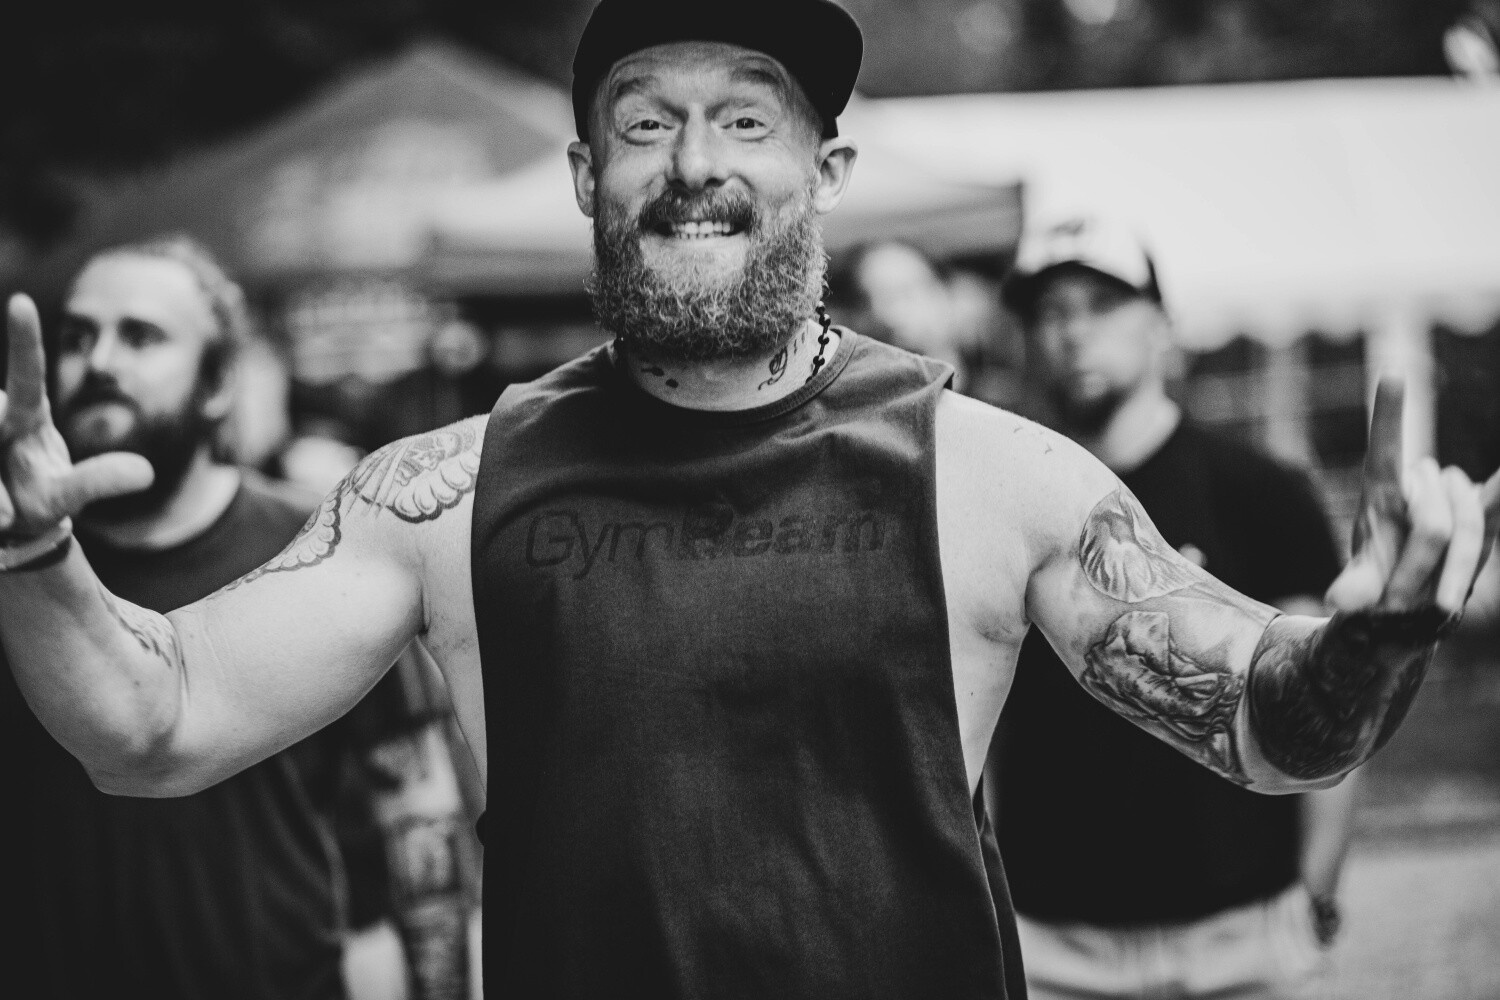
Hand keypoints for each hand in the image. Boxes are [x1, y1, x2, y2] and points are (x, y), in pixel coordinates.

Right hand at [0, 294, 152, 538]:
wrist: (5, 528)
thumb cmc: (37, 500)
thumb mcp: (66, 495)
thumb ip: (98, 482)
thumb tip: (146, 474)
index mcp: (25, 415)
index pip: (26, 374)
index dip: (26, 339)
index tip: (22, 301)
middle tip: (7, 500)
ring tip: (6, 518)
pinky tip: (0, 520)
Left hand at [1326, 378, 1499, 615]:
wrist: (1409, 603)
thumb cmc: (1377, 587)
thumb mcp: (1361, 589)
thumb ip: (1355, 590)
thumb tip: (1339, 601)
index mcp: (1380, 494)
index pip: (1384, 448)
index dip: (1389, 414)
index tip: (1394, 375)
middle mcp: (1417, 488)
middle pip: (1432, 518)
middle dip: (1420, 564)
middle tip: (1399, 599)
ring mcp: (1450, 500)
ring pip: (1466, 523)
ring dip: (1454, 569)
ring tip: (1436, 603)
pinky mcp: (1479, 517)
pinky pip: (1497, 502)